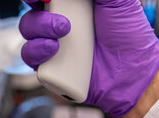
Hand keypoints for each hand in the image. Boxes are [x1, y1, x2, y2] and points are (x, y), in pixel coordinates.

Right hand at [19, 0, 158, 116]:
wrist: (132, 70)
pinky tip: (53, 51)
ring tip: (61, 38)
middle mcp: (57, 22)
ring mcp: (52, 44)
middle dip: (40, 16)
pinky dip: (37, 52)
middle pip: (32, 12)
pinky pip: (30, 57)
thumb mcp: (117, 1)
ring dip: (38, 32)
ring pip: (27, 32)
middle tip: (64, 25)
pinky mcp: (49, 67)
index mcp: (71, 4)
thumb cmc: (128, 34)